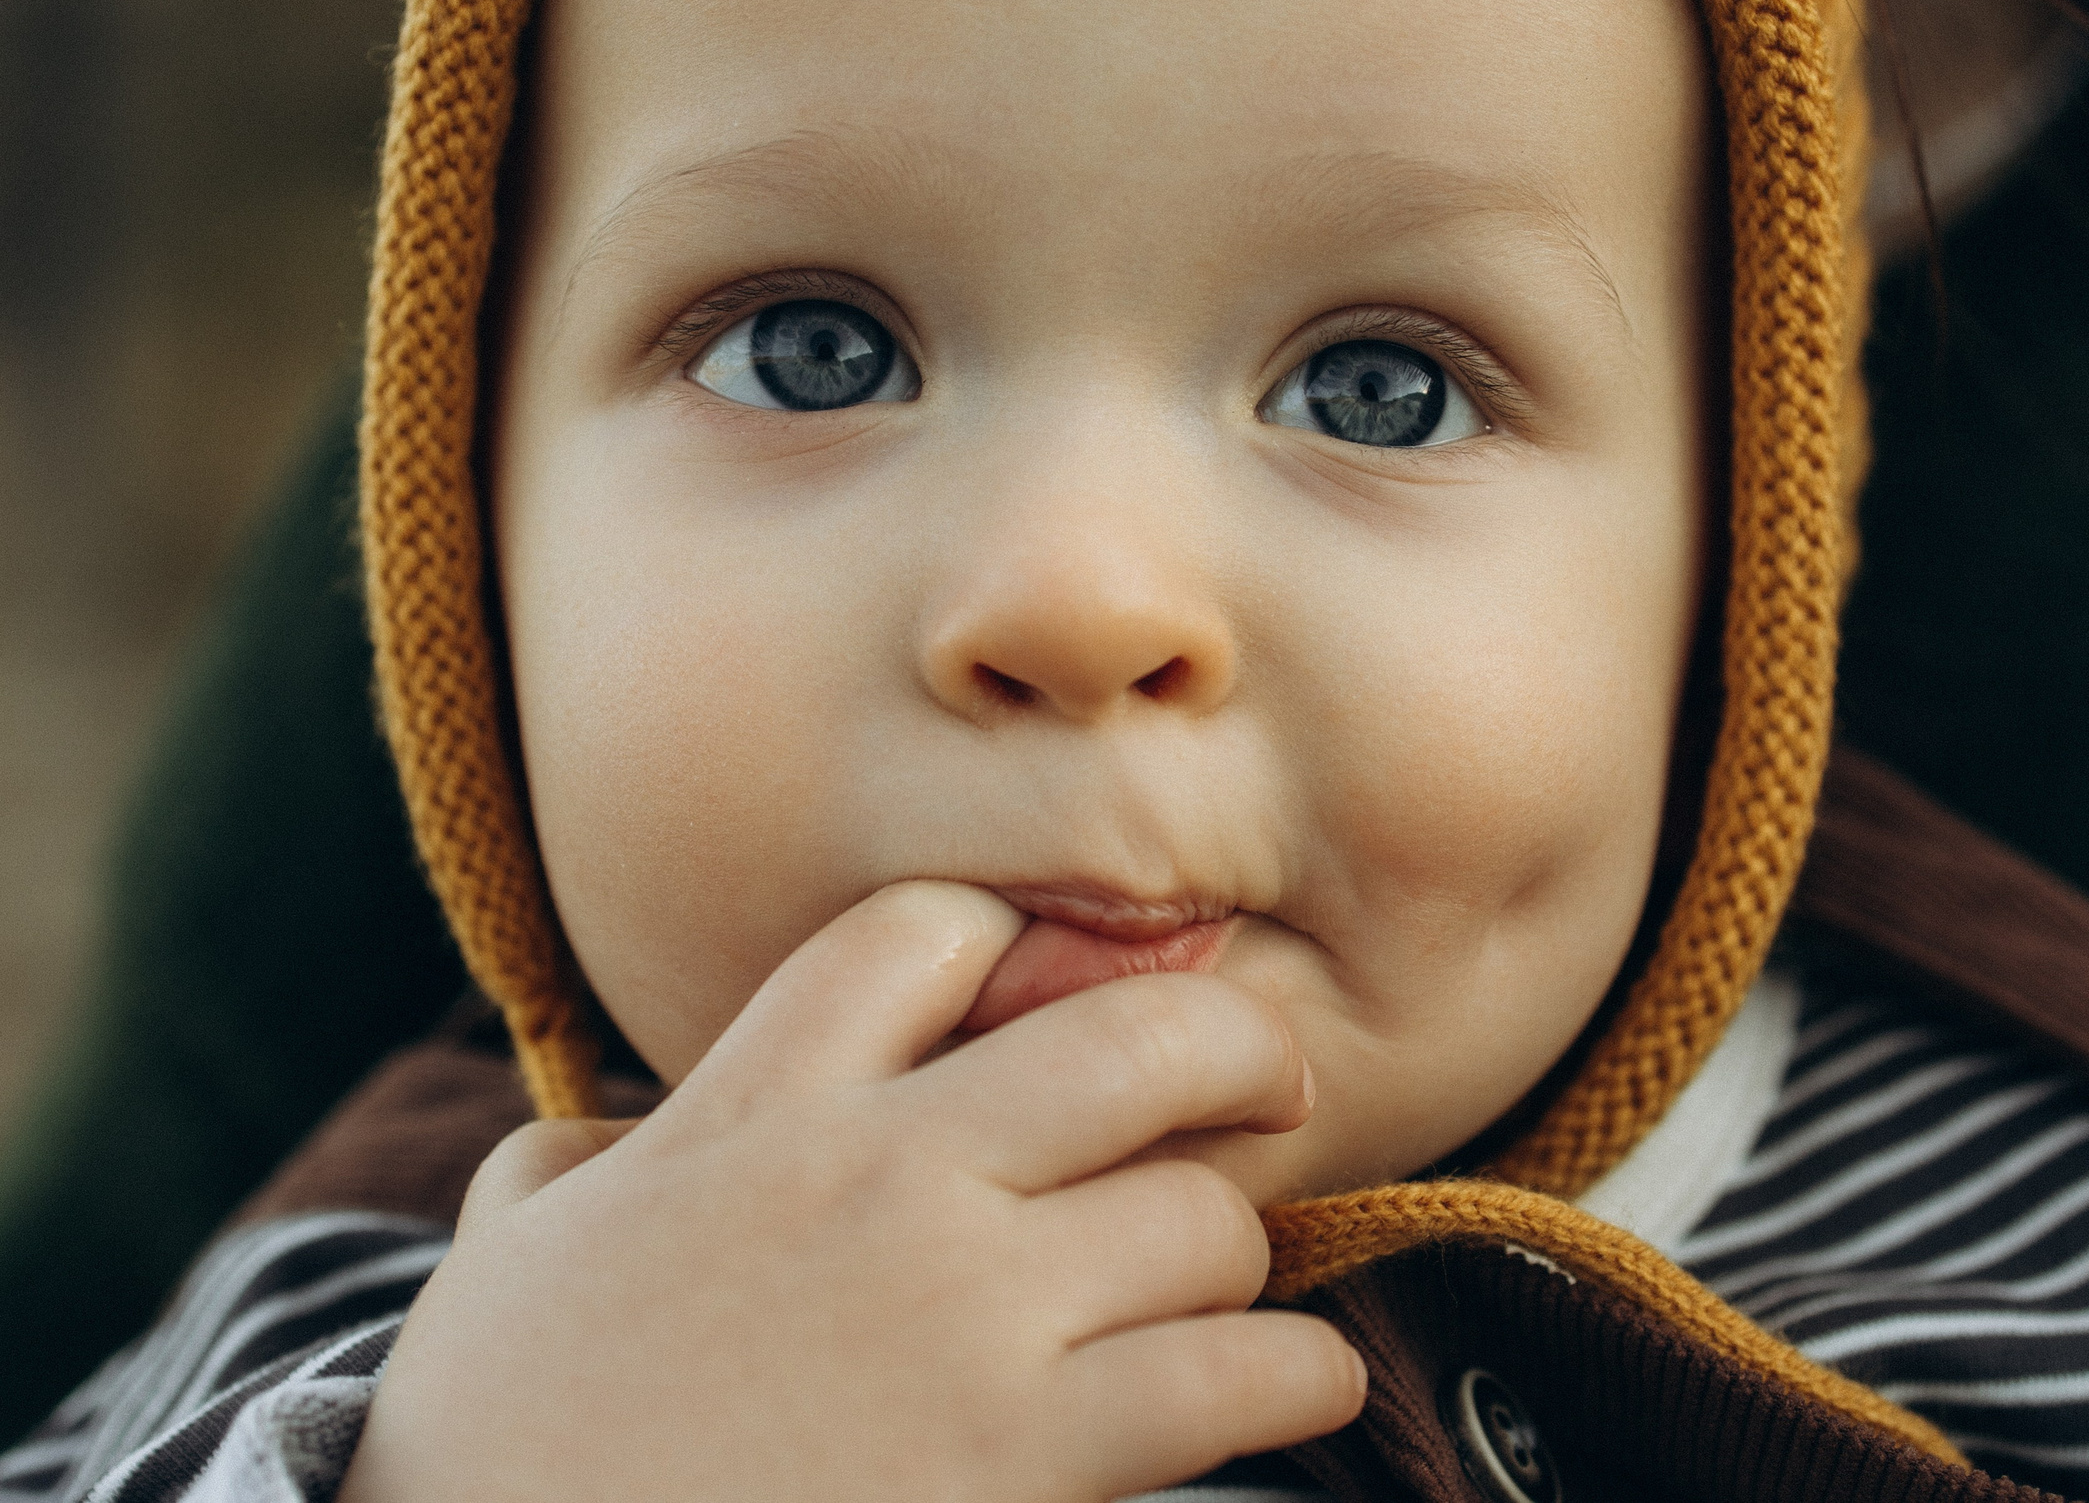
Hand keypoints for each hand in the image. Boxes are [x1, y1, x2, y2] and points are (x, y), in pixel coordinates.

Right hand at [339, 881, 1365, 1502]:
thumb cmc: (497, 1446)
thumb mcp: (509, 1260)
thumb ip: (568, 1169)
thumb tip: (596, 1149)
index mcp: (754, 1110)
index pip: (930, 934)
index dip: (1019, 946)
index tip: (1060, 996)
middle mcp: (880, 1179)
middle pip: (1138, 1039)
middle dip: (1230, 1053)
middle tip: (1262, 1085)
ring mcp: (961, 1315)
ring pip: (1204, 1216)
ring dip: (1232, 1255)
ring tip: (1215, 1293)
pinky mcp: (1020, 1458)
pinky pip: (1238, 1375)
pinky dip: (1294, 1375)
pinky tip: (1285, 1384)